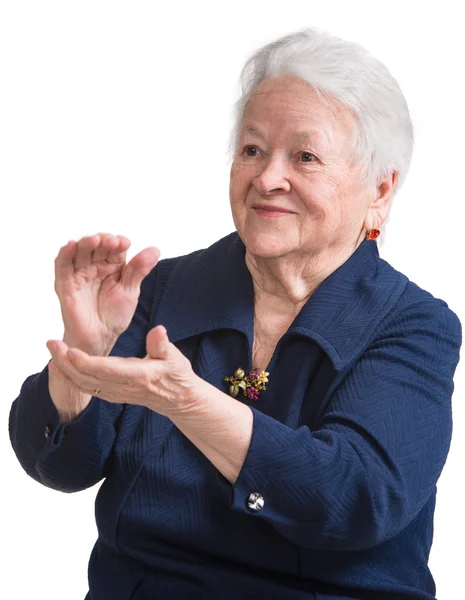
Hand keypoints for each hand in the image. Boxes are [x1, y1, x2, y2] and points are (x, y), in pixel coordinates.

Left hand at [46, 325, 201, 418]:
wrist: (178, 399)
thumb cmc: (176, 374)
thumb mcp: (174, 357)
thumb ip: (162, 345)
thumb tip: (158, 331)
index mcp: (137, 376)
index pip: (106, 370)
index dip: (86, 361)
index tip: (69, 350)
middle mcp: (123, 388)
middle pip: (87, 378)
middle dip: (66, 362)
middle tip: (51, 343)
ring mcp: (116, 393)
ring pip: (84, 385)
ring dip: (65, 369)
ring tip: (52, 352)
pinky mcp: (112, 394)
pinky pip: (87, 388)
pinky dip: (72, 377)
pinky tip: (62, 365)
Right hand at [55, 233, 159, 356]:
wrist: (100, 337)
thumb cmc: (115, 315)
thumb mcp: (130, 291)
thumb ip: (139, 270)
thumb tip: (155, 250)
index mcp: (112, 265)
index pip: (114, 247)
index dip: (118, 242)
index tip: (125, 243)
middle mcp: (95, 266)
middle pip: (96, 245)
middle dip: (103, 240)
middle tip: (112, 242)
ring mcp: (79, 274)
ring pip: (79, 251)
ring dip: (86, 243)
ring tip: (95, 240)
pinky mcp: (65, 284)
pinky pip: (62, 266)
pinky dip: (65, 254)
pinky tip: (71, 245)